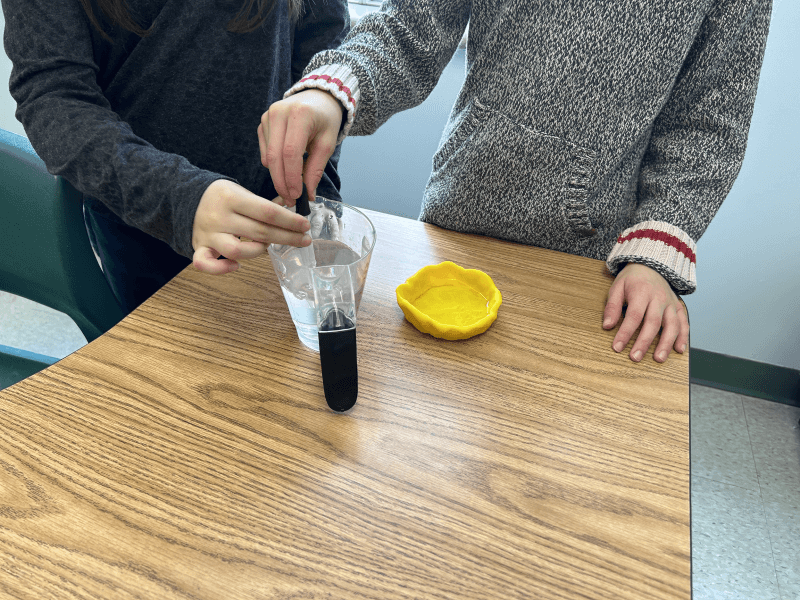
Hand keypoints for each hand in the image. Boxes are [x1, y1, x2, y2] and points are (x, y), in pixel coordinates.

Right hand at [191, 179, 310, 274]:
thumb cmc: (221, 197)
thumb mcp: (241, 191)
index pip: (267, 212)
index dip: (289, 221)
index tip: (305, 226)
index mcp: (231, 197)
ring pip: (236, 250)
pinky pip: (205, 263)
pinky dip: (221, 269)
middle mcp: (219, 216)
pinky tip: (237, 267)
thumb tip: (293, 209)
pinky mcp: (198, 247)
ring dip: (257, 251)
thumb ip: (264, 203)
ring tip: (266, 246)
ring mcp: (208, 234)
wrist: (184, 197)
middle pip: (259, 232)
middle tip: (304, 241)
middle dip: (286, 237)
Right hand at [258, 88, 343, 202]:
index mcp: (299, 114)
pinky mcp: (262, 123)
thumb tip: (308, 193)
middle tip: (290, 200)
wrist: (317, 98)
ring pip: (268, 156)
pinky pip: (265, 152)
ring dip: (278, 177)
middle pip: (275, 156)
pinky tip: (285, 171)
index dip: (292, 177)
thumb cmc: (325, 119)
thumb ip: (316, 169)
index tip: (297, 195)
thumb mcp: (327, 143)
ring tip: (290, 190)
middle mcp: (279, 113)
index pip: (291, 152)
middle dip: (282, 182)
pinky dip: (273, 166)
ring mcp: (267, 117)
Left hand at [602, 263, 688, 362]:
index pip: (634, 316)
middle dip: (644, 342)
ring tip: (658, 358)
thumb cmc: (632, 279)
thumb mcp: (617, 287)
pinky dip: (683, 336)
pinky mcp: (677, 306)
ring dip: (666, 343)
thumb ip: (612, 306)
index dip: (625, 333)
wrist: (650, 265)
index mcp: (642, 292)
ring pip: (672, 325)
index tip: (617, 347)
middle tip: (635, 357)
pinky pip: (683, 322)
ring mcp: (670, 303)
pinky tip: (679, 349)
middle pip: (653, 323)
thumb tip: (607, 325)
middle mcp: (659, 298)